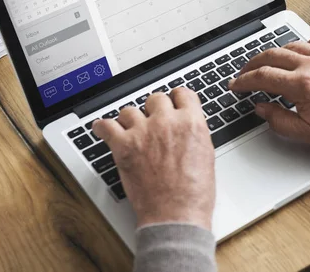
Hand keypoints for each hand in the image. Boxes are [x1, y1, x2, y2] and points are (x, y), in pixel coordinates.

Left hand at [93, 88, 214, 228]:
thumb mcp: (206, 155)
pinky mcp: (124, 146)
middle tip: (153, 120)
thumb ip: (194, 133)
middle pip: (156, 98)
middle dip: (155, 109)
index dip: (177, 99)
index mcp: (191, 122)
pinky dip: (103, 127)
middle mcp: (167, 122)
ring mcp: (144, 132)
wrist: (176, 215)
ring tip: (130, 129)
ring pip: (130, 110)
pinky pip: (106, 126)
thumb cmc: (193, 193)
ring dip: (131, 119)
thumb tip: (186, 127)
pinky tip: (103, 129)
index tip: (173, 103)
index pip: (183, 93)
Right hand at [230, 33, 309, 151]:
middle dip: (252, 63)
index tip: (236, 84)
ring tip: (266, 61)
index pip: (262, 77)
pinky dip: (305, 42)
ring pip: (292, 45)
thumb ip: (279, 120)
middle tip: (244, 72)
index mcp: (302, 85)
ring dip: (275, 52)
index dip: (244, 81)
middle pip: (272, 56)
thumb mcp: (308, 133)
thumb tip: (261, 108)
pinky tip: (301, 50)